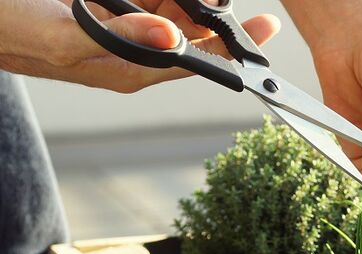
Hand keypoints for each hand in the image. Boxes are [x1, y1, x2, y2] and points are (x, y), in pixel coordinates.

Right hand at [0, 0, 279, 92]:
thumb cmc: (9, 29)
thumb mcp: (61, 34)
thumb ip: (118, 38)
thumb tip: (173, 40)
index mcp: (130, 69)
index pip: (196, 62)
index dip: (233, 48)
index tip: (265, 27)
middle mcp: (134, 51)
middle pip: (192, 34)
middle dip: (219, 14)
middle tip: (240, 1)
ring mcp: (123, 27)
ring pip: (175, 10)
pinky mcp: (110, 8)